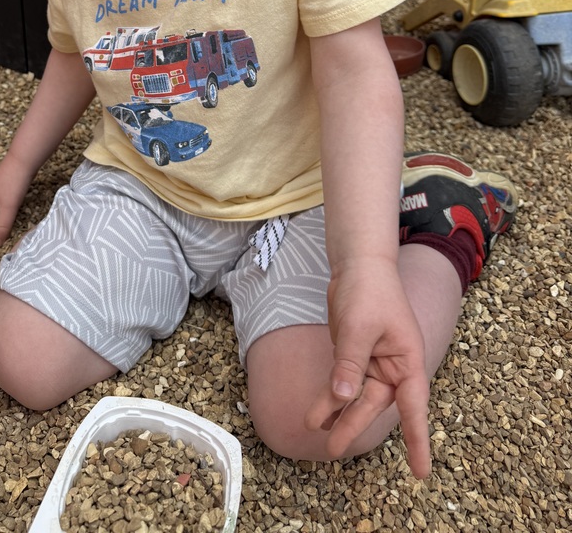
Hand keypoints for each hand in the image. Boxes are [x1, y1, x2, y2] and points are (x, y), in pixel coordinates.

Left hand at [305, 259, 430, 477]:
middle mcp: (394, 367)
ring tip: (318, 435)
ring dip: (339, 414)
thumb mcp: (359, 326)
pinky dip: (330, 397)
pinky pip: (343, 383)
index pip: (415, 406)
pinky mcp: (355, 357)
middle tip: (334, 450)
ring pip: (357, 397)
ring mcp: (374, 363)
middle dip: (354, 425)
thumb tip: (342, 397)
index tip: (421, 473)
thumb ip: (350, 363)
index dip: (417, 440)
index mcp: (408, 360)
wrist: (358, 265)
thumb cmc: (368, 290)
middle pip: (376, 404)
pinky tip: (317, 414)